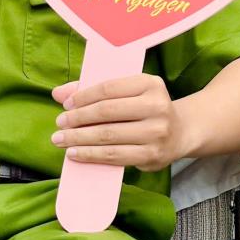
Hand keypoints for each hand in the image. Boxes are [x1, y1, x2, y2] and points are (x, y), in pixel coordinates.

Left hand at [50, 74, 188, 170]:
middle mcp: (157, 106)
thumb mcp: (129, 92)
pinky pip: (114, 155)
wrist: (180, 132)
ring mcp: (157, 132)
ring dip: (79, 138)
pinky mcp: (152, 155)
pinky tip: (75, 153)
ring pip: (108, 136)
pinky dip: (91, 155)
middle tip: (60, 123)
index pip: (109, 88)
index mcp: (150, 84)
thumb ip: (94, 90)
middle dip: (78, 118)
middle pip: (107, 112)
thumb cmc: (146, 109)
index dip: (83, 96)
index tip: (66, 104)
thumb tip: (59, 93)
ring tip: (60, 139)